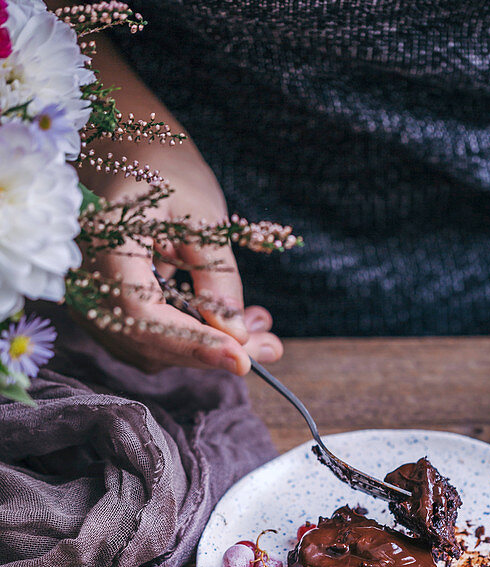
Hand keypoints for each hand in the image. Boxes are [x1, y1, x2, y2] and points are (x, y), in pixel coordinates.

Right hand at [81, 139, 282, 375]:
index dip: (193, 342)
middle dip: (212, 350)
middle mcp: (84, 280)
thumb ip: (218, 279)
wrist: (124, 150)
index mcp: (101, 244)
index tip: (241, 358)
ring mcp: (90, 299)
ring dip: (205, 348)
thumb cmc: (161, 171)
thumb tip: (238, 336)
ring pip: (150, 349)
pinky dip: (189, 339)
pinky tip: (227, 323)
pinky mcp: (106, 308)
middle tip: (271, 346)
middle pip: (149, 341)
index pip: (143, 315)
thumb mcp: (202, 216)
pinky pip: (147, 340)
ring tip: (258, 328)